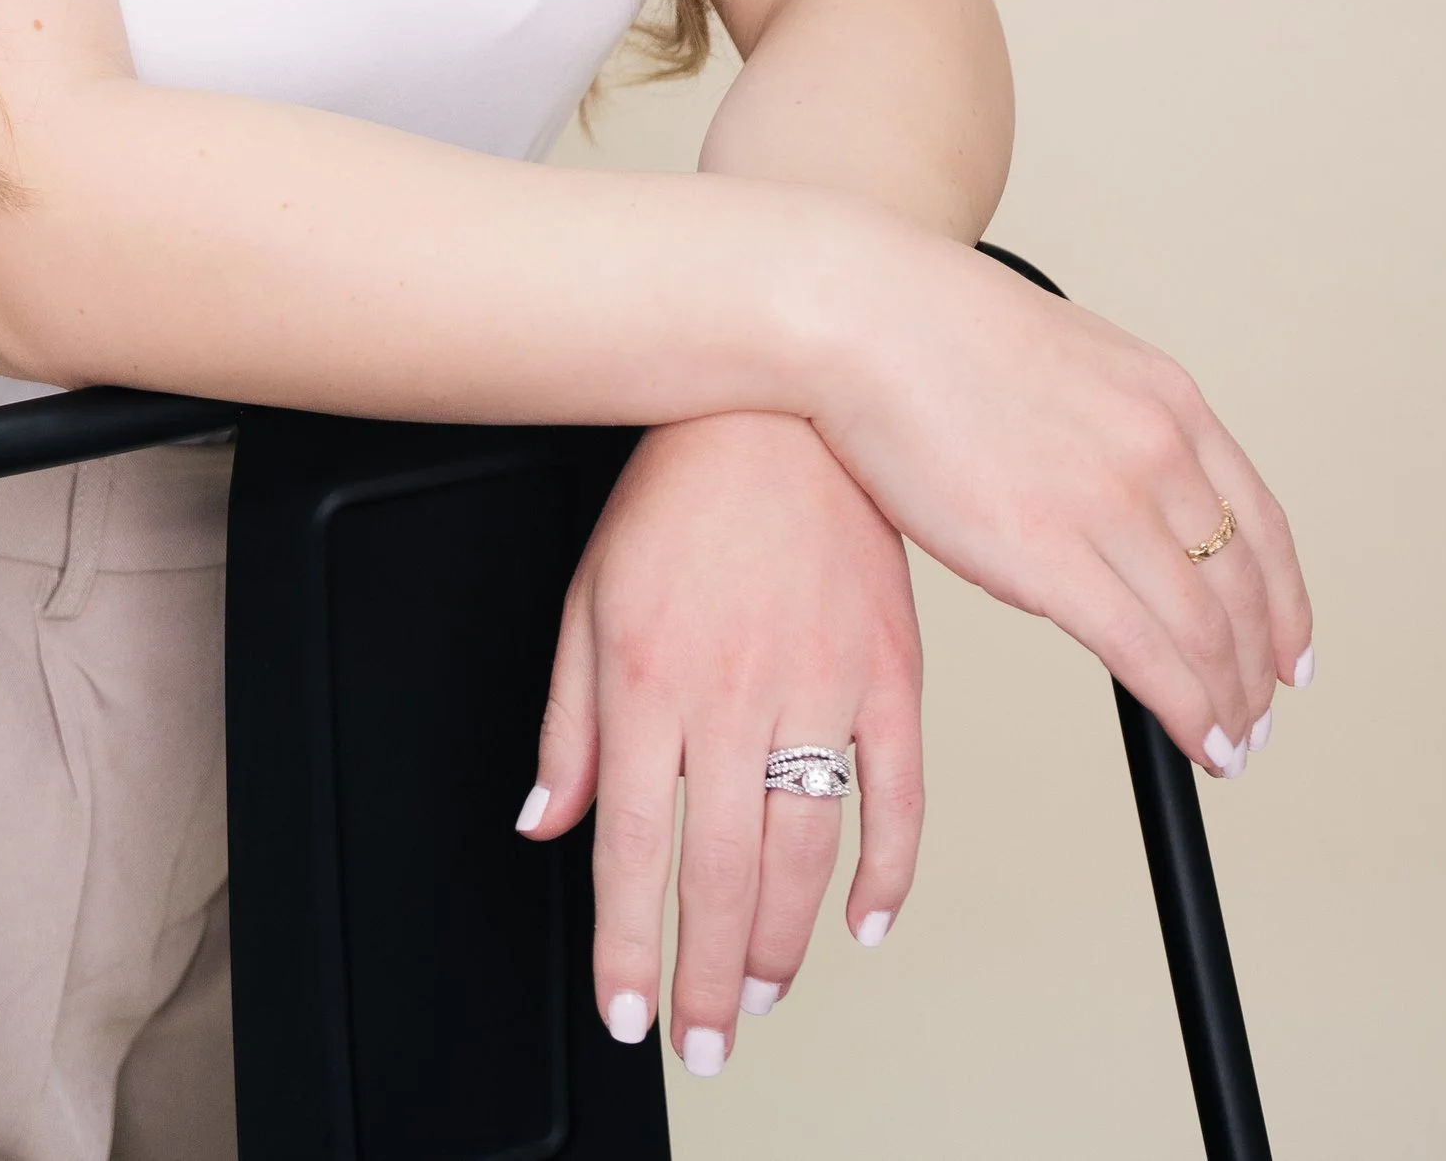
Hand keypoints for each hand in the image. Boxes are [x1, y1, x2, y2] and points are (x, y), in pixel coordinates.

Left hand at [519, 411, 923, 1076]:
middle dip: (707, 979)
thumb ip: (567, 722)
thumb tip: (545, 822)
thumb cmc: (678, 494)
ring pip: (806, 853)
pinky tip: (866, 921)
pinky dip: (889, 872)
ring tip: (763, 994)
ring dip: (783, 943)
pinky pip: (900, 795)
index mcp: (649, 680)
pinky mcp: (889, 671)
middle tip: (705, 1042)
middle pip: (720, 873)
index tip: (627, 1011)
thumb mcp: (590, 598)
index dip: (627, 944)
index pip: (633, 848)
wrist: (777, 403)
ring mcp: (820, 685)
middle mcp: (734, 694)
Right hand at [815, 233, 1311, 774]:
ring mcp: (1108, 502)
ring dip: (1228, 702)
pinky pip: (1148, 658)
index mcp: (1166, 398)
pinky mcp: (1050, 556)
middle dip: (1261, 667)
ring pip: (1208, 633)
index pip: (1259, 523)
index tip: (1290, 650)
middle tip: (1259, 714)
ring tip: (1229, 742)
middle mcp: (1157, 449)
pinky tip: (1197, 740)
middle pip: (1244, 586)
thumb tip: (1122, 498)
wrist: (862, 313)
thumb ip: (1110, 426)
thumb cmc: (929, 331)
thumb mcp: (1065, 359)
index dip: (1287, 602)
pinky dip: (1188, 713)